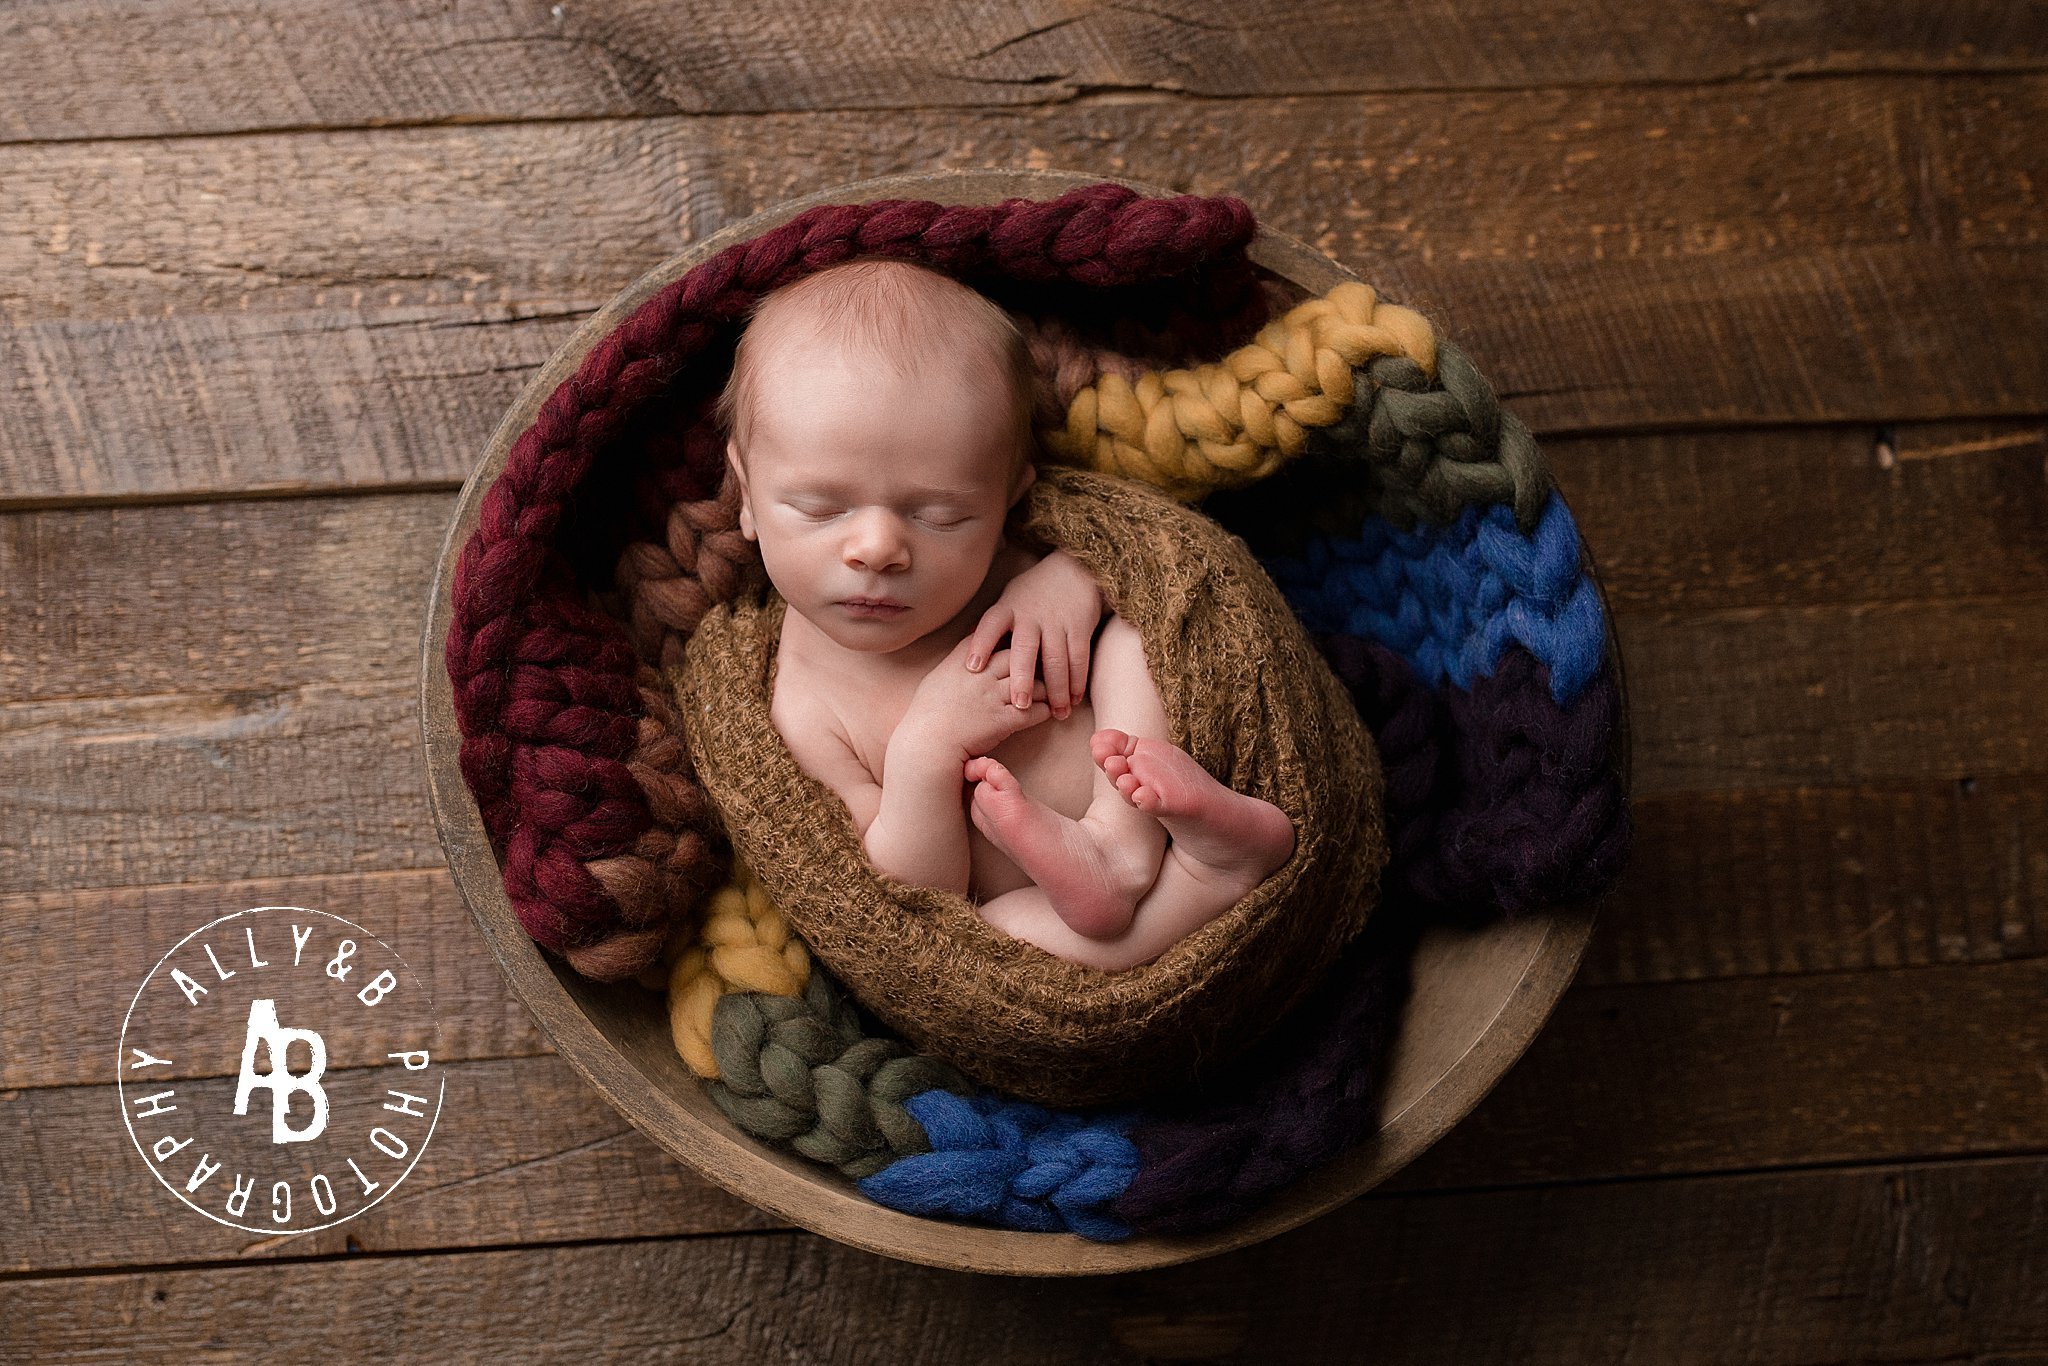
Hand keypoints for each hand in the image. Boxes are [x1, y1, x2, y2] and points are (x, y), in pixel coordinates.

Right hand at [903, 639, 1052, 761]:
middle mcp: (980, 674)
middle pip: (1017, 655)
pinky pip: (1033, 711)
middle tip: (1046, 664)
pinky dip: (1044, 711)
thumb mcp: (936, 678)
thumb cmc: (926, 714)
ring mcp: (992, 696)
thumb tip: (969, 649)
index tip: (1019, 640)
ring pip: (1031, 682)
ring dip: (1044, 687)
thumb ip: (955, 661)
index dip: (1008, 637)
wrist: (927, 745)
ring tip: (1052, 691)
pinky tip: (1047, 712)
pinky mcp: (1002, 720)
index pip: (992, 636)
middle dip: (1033, 658)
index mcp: (962, 661)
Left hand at [963, 549, 1101, 718]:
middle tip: (1020, 703)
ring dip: (1057, 690)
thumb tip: (964, 652)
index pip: (989, 626)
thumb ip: (992, 628)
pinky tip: (1074, 699)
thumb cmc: (1033, 592)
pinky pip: (1078, 657)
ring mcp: (1056, 621)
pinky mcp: (1079, 626)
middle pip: (1025, 649)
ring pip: (1056, 659)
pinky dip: (1078, 681)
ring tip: (1057, 713)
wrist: (1074, 569)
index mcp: (1007, 609)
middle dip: (1023, 678)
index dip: (980, 645)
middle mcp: (1030, 616)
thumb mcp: (1008, 600)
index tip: (972, 668)